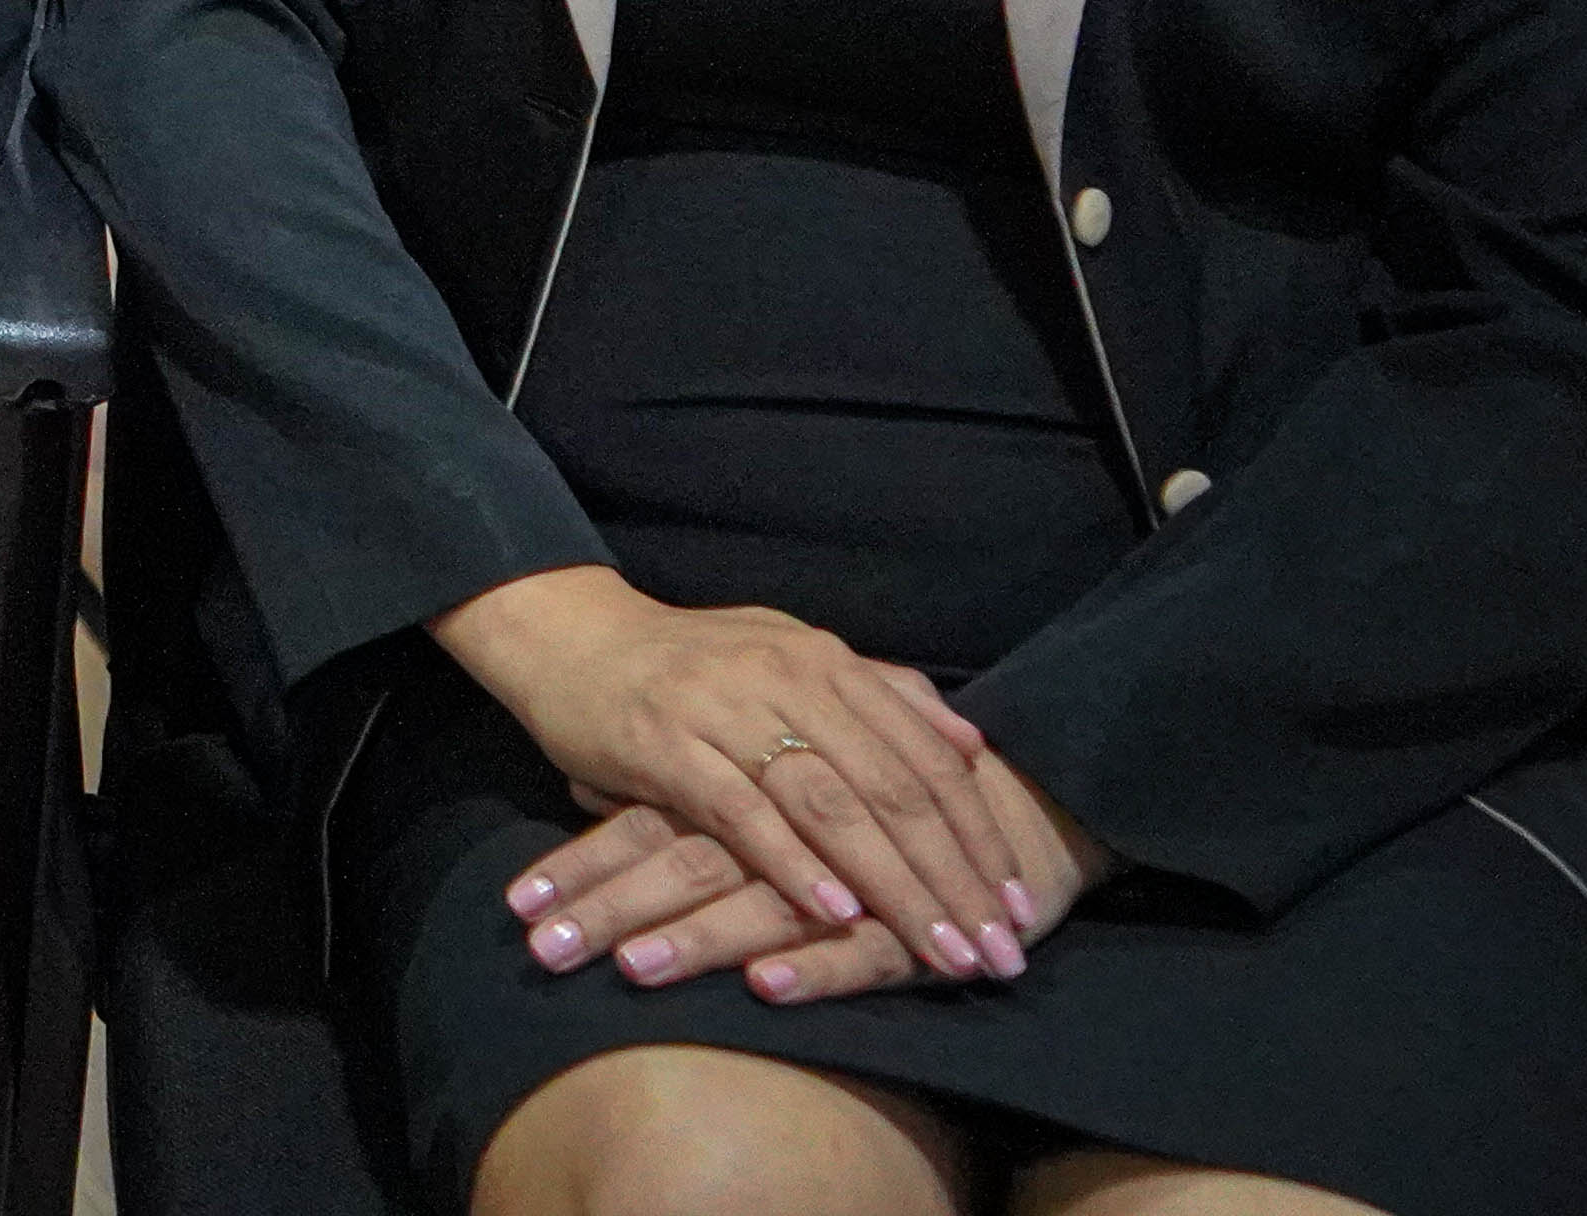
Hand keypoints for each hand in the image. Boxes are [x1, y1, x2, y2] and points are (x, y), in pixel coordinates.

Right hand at [438, 567, 1038, 981]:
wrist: (568, 633)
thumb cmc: (688, 662)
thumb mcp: (790, 657)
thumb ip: (880, 696)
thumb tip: (969, 744)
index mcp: (824, 660)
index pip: (928, 758)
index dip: (980, 836)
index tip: (1018, 908)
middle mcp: (786, 676)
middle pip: (893, 790)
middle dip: (953, 880)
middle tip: (996, 953)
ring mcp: (724, 708)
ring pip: (831, 807)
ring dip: (894, 887)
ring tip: (937, 950)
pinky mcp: (663, 744)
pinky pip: (742, 814)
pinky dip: (794, 867)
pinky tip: (835, 915)